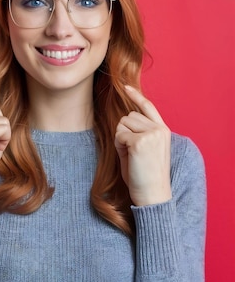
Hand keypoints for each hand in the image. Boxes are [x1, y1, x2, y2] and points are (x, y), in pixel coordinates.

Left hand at [115, 86, 171, 206]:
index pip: (148, 107)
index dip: (136, 96)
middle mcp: (159, 129)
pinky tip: (129, 158)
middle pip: (129, 116)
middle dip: (125, 132)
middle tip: (132, 152)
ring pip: (123, 123)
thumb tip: (125, 118)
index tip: (126, 87)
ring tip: (132, 155)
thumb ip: (140, 132)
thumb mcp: (147, 149)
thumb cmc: (146, 175)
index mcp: (163, 130)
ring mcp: (151, 134)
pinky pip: (119, 135)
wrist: (153, 195)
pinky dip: (119, 146)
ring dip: (121, 138)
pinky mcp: (140, 141)